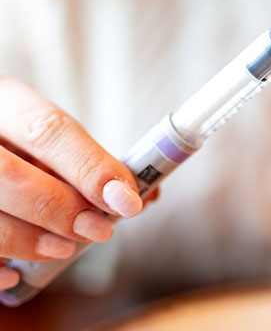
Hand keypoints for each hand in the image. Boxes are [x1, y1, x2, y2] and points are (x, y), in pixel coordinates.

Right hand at [0, 77, 143, 290]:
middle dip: (61, 209)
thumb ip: (96, 165)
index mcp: (8, 103)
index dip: (91, 168)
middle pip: (9, 175)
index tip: (126, 201)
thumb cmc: (25, 148)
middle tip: (100, 230)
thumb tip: (148, 194)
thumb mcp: (55, 142)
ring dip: (28, 239)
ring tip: (63, 248)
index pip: (50, 130)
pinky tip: (16, 273)